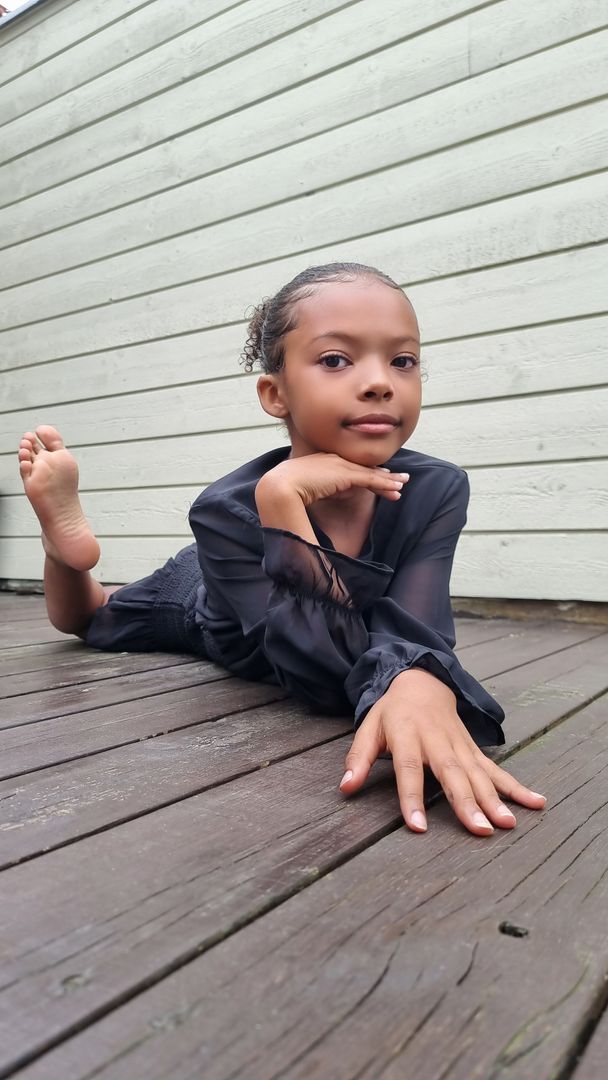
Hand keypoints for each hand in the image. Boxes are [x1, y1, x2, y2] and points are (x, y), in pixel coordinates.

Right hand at [256, 452, 408, 507]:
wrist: (279, 486)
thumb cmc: (283, 493)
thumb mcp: (303, 492)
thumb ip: (316, 495)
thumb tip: (328, 503)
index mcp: (321, 463)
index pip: (347, 468)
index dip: (363, 474)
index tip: (376, 478)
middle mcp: (332, 460)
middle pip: (362, 468)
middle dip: (380, 475)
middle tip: (396, 479)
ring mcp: (339, 465)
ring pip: (370, 473)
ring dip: (388, 480)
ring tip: (403, 484)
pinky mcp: (346, 474)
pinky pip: (370, 480)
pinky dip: (385, 484)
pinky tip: (397, 489)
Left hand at [340, 669, 545, 835]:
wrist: (422, 681)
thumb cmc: (392, 711)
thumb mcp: (368, 728)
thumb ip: (357, 758)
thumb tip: (345, 788)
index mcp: (407, 734)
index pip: (409, 768)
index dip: (412, 798)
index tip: (418, 827)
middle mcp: (437, 739)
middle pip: (452, 773)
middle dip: (467, 803)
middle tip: (481, 830)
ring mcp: (460, 743)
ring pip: (479, 773)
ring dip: (495, 799)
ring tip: (507, 823)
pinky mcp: (473, 748)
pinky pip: (496, 769)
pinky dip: (516, 786)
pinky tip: (536, 802)